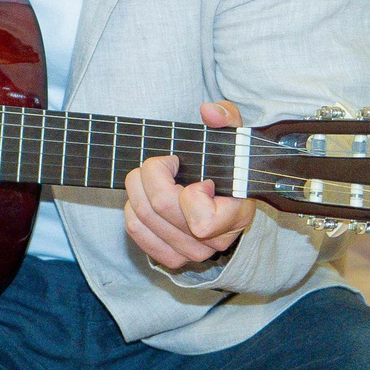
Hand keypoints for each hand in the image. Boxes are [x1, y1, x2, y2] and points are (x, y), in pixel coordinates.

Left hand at [123, 98, 256, 271]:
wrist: (222, 197)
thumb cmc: (227, 167)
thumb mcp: (233, 138)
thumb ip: (227, 118)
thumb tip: (209, 112)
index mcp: (237, 216)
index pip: (201, 220)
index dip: (192, 193)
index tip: (200, 178)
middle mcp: (215, 242)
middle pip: (162, 208)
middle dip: (152, 174)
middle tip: (162, 162)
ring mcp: (192, 253)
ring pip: (143, 218)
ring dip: (137, 188)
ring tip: (150, 174)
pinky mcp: (170, 257)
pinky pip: (135, 231)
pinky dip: (132, 208)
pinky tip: (144, 197)